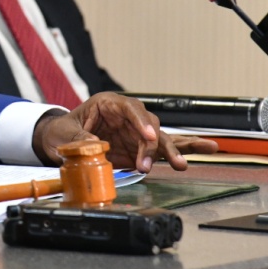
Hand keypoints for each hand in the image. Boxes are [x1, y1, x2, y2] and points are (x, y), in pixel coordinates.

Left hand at [33, 92, 219, 171]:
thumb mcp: (64, 134)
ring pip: (160, 138)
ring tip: (183, 164)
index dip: (141, 122)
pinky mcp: (140, 148)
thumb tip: (96, 145)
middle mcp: (126, 116)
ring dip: (172, 152)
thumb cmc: (61, 132)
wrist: (59, 141)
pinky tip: (208, 148)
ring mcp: (135, 132)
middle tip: (158, 163)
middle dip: (155, 144)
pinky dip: (182, 149)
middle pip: (149, 126)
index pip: (130, 109)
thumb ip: (80, 139)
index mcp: (108, 104)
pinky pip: (163, 148)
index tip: (148, 137)